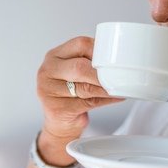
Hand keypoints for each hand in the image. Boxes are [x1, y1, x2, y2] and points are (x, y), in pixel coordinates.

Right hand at [36, 37, 122, 159]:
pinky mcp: (56, 109)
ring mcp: (49, 91)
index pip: (80, 44)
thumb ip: (88, 62)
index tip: (114, 57)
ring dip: (106, 88)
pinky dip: (105, 100)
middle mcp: (47, 71)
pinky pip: (87, 103)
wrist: (59, 123)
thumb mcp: (73, 72)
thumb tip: (118, 59)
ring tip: (120, 86)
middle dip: (102, 72)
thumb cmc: (69, 93)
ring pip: (85, 87)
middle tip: (118, 75)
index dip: (100, 50)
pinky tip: (115, 96)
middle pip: (80, 66)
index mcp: (54, 56)